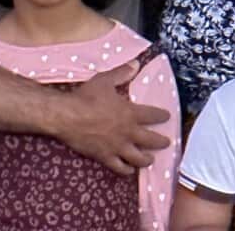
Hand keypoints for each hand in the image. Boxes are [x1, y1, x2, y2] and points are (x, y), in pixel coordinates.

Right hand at [54, 63, 171, 174]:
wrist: (67, 116)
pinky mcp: (105, 157)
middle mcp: (128, 132)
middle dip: (161, 141)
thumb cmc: (86, 97)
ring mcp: (117, 147)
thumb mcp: (105, 80)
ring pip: (138, 158)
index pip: (153, 115)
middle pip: (151, 140)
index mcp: (130, 113)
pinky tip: (130, 170)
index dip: (162, 116)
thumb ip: (122, 73)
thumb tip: (136, 63)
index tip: (167, 117)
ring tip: (151, 159)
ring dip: (147, 159)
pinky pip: (119, 167)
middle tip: (167, 142)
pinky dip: (127, 170)